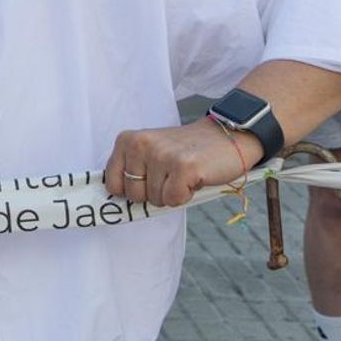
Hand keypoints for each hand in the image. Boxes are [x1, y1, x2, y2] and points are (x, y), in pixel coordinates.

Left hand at [104, 118, 262, 206]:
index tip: (147, 184)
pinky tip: (194, 177)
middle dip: (154, 193)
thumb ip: (132, 171)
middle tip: (171, 176)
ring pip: (156, 199)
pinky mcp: (183, 166)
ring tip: (184, 173)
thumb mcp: (151, 152)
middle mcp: (140, 144)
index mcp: (127, 140)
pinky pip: (174, 200)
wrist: (227, 136)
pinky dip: (186, 195)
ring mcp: (161, 155)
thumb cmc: (186, 150)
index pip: (113, 184)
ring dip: (173, 193)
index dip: (132, 192)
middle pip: (134, 195)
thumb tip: (117, 204)